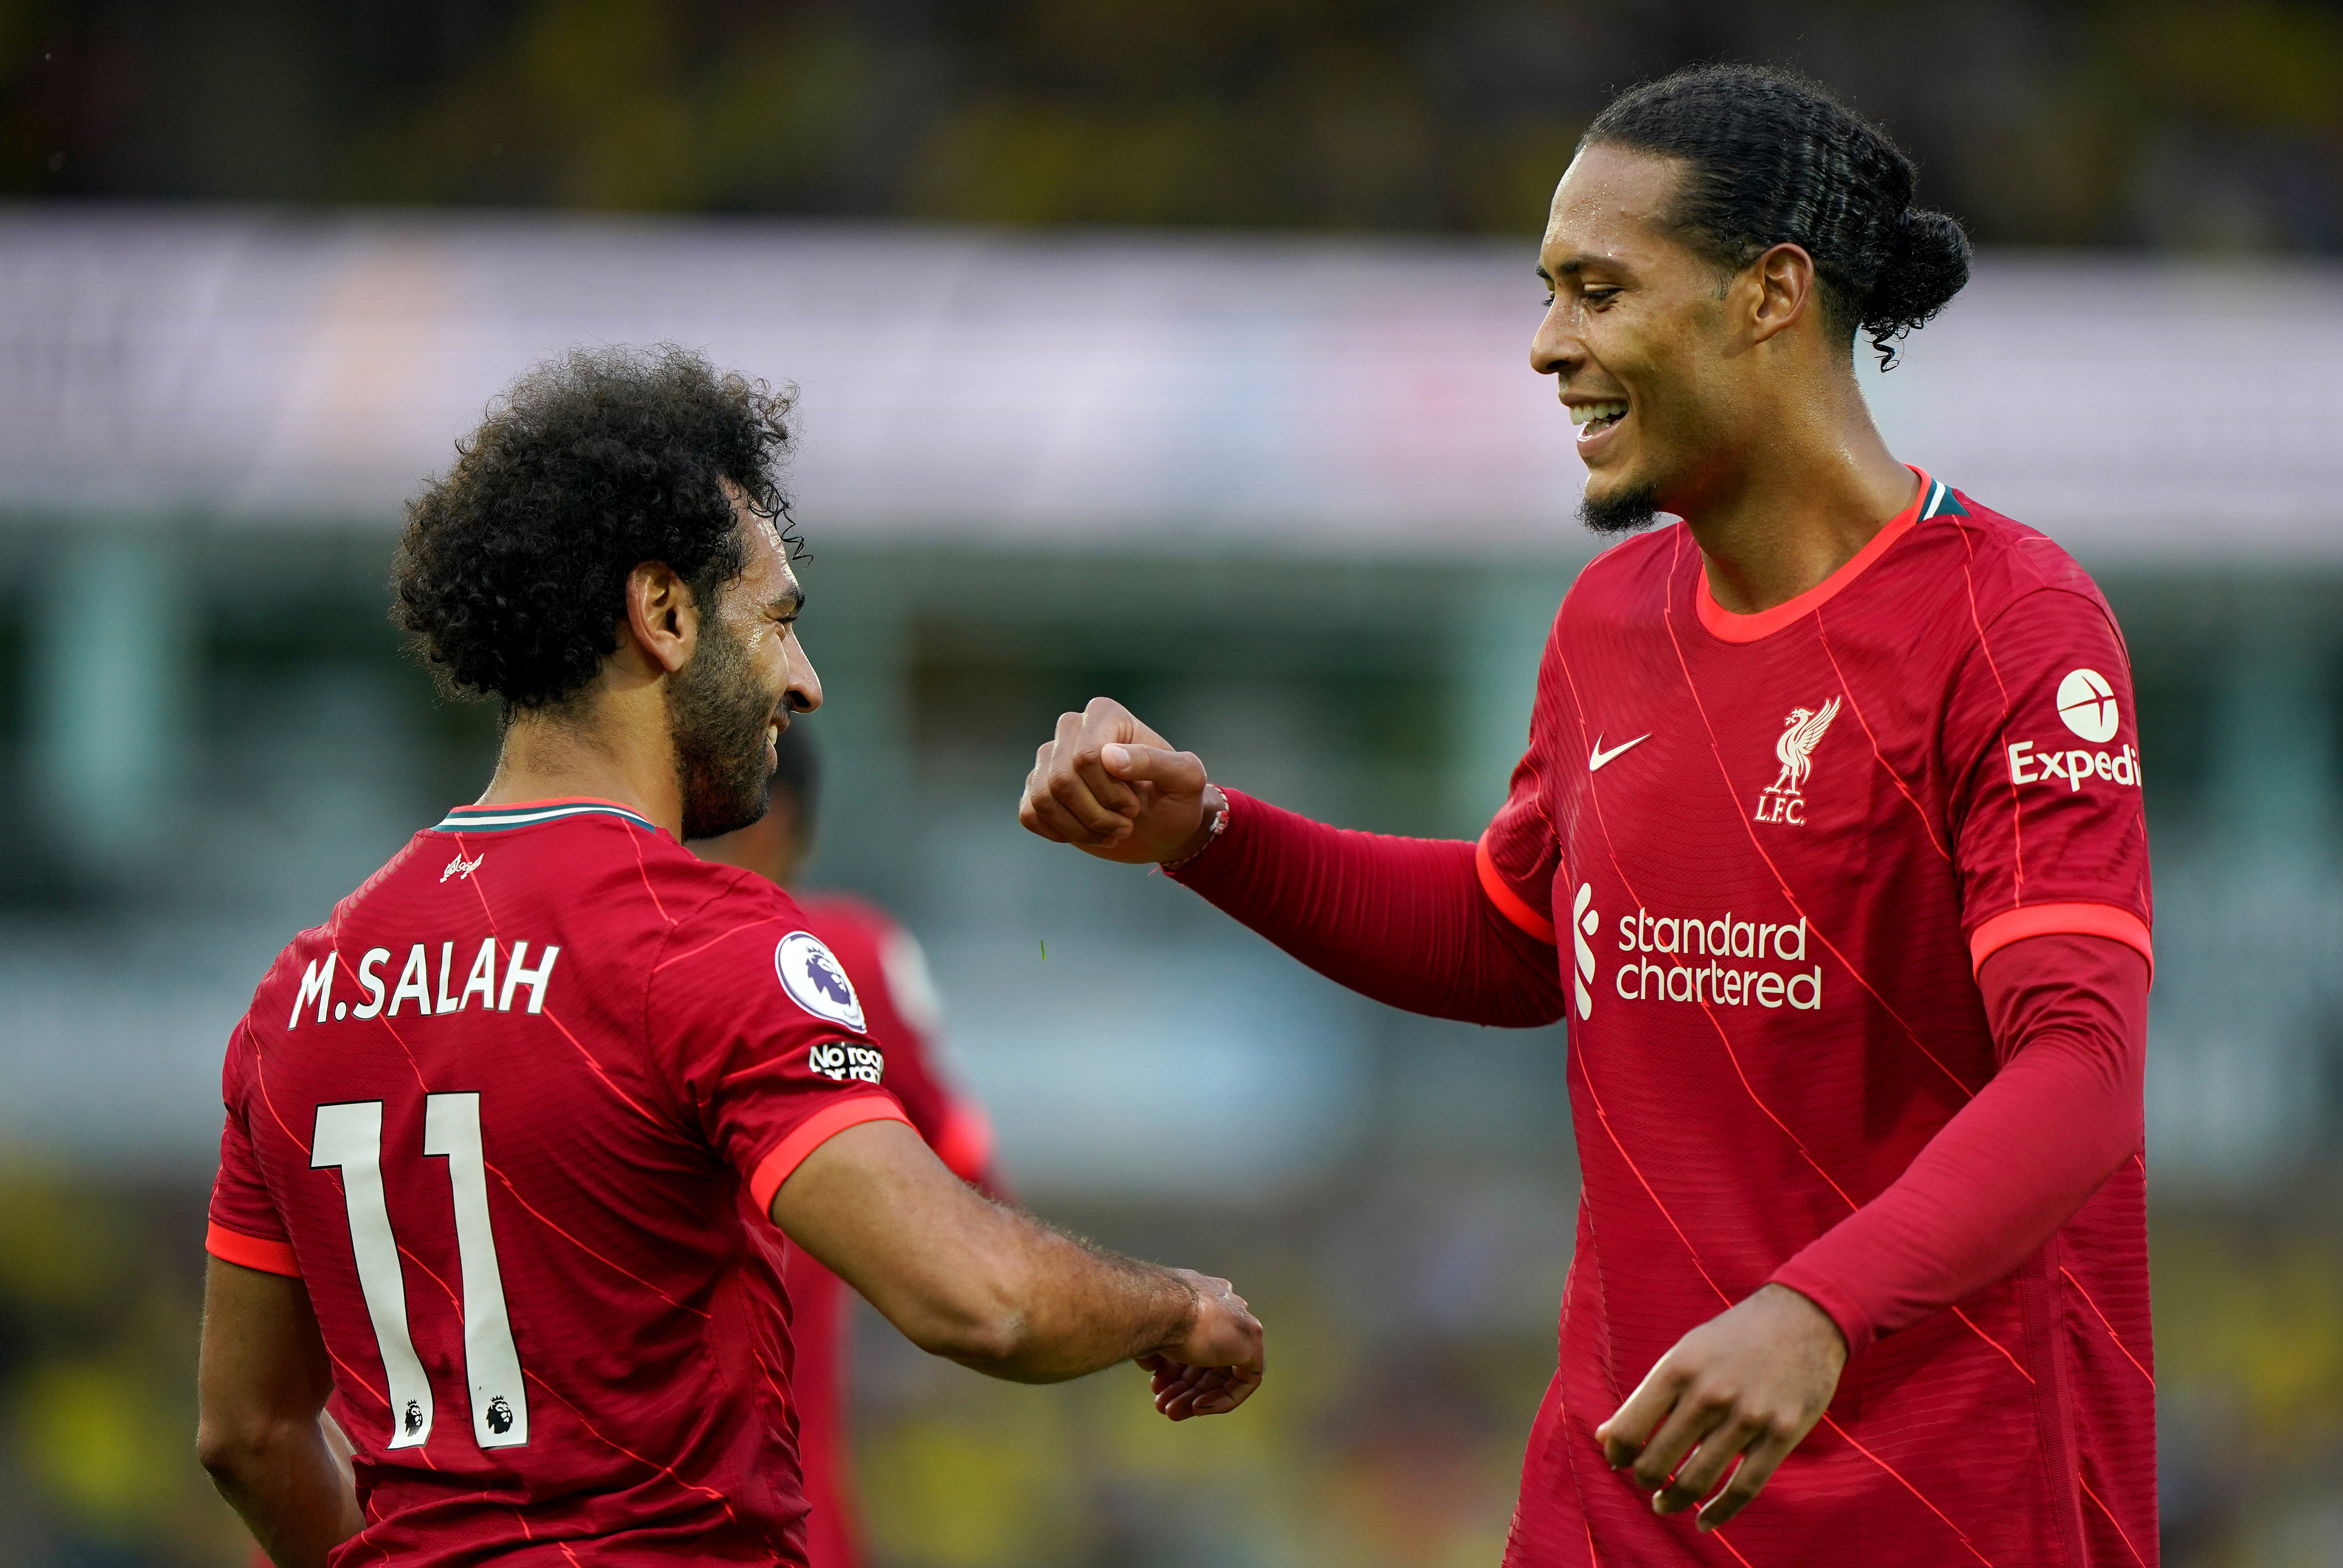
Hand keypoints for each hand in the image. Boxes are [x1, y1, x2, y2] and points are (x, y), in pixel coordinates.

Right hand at [1019, 697, 1217, 865]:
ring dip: (1081, 828)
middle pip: (1062, 779)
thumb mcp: (1184, 779)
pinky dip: (1061, 833)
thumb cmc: (1177, 798)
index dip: (1110, 792)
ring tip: (1111, 831)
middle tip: (1126, 823)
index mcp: (1105, 715)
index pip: (1086, 757)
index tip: (1135, 805)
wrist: (1163, 826)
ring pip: (1044, 798)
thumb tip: (1109, 755)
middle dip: (1096, 814)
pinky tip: (1087, 833)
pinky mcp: (1038, 790)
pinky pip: (1030, 813)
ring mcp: (1050, 759)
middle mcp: (1071, 729)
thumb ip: (1155, 761)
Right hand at [1138, 1270, 1263, 1419]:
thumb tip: (1152, 1363)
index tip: (1155, 1380)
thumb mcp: (1151, 1329)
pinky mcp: (1252, 1346)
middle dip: (1182, 1385)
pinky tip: (1197, 1407)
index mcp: (1204, 1295)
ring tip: (1171, 1411)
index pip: (1194, 1339)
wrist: (1161, 1306)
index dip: (1173, 1365)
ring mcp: (1241, 1326)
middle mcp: (1226, 1307)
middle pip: (1206, 1358)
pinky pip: (1242, 1382)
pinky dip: (1221, 1398)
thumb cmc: (1150, 1313)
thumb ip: (1157, 1345)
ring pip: (1221, 1372)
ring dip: (1195, 1396)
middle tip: (1161, 1403)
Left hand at [1596, 1284, 1846, 1530]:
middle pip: (1658, 1462)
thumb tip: (1602, 1436)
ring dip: (1674, 1501)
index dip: (1616, 1453)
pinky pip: (1744, 1489)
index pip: (1629, 1429)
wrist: (1803, 1319)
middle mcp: (1709, 1394)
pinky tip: (1704, 1522)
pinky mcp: (1782, 1435)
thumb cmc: (1734, 1338)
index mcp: (1679, 1369)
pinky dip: (1720, 1513)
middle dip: (1644, 1481)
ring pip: (1697, 1480)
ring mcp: (1748, 1417)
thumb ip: (1647, 1396)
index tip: (1617, 1460)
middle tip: (1646, 1483)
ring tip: (1666, 1504)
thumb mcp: (1684, 1352)